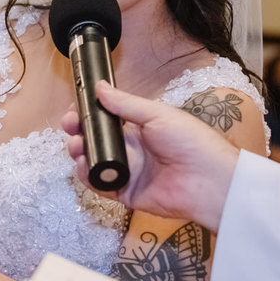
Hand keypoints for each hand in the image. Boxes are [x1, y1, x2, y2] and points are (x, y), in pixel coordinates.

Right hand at [62, 82, 237, 230]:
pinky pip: (100, 185)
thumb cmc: (192, 142)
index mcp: (138, 128)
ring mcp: (127, 172)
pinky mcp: (125, 193)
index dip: (88, 116)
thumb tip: (100, 87)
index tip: (74, 111)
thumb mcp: (157, 114)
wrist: (208, 180)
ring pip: (93, 162)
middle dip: (78, 133)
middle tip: (71, 128)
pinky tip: (85, 166)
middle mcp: (130, 149)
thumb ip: (125, 104)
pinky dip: (88, 176)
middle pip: (95, 141)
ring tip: (77, 147)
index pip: (105, 120)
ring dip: (80, 153)